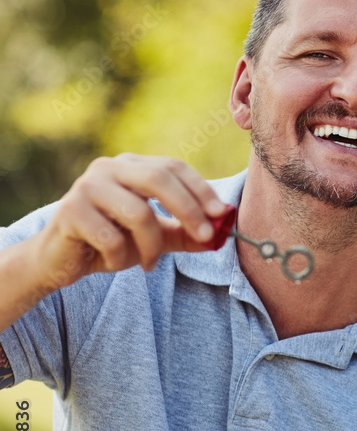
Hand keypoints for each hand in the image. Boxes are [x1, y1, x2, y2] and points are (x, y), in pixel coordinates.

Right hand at [31, 153, 226, 288]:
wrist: (60, 260)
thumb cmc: (111, 242)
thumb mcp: (156, 236)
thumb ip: (186, 232)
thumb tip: (224, 234)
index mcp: (130, 167)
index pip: (173, 167)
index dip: (200, 189)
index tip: (221, 214)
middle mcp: (107, 168)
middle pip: (158, 179)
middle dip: (189, 210)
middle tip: (207, 237)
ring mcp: (86, 187)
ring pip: (138, 214)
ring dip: (152, 246)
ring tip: (149, 263)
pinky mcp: (70, 212)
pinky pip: (112, 239)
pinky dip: (122, 258)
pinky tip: (115, 262)